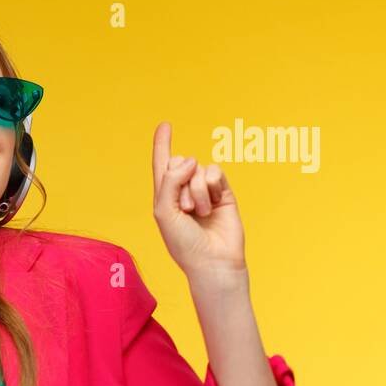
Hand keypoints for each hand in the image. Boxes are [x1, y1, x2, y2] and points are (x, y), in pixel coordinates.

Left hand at [151, 122, 246, 278]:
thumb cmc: (184, 242)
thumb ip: (169, 181)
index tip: (165, 124)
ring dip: (196, 192)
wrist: (212, 260)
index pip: (162, 164)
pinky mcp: (223, 191)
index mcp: (165, 195)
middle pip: (178, 162)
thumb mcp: (163, 212)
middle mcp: (183, 189)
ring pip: (197, 168)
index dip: (162, 144)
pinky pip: (215, 172)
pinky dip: (211, 186)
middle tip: (184, 210)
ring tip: (199, 214)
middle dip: (179, 183)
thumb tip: (190, 159)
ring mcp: (204, 190)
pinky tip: (213, 205)